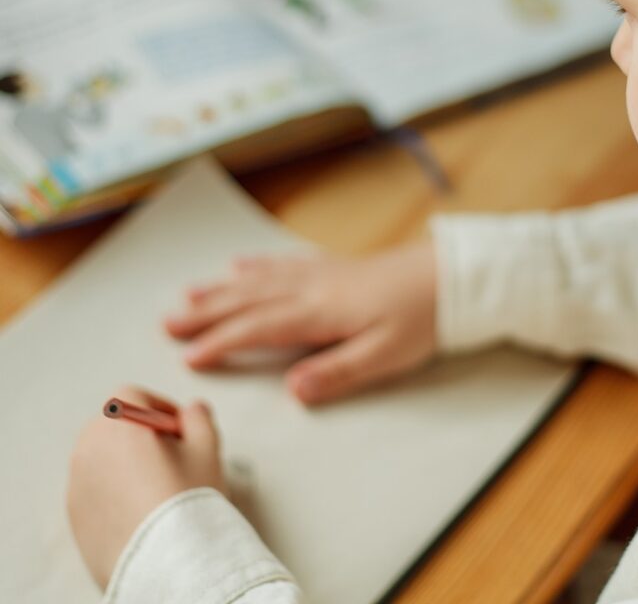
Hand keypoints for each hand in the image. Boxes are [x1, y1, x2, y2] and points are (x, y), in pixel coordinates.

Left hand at [67, 385, 224, 589]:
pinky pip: (95, 492)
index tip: (180, 426)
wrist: (165, 562)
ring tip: (161, 486)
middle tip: (174, 454)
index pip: (132, 397)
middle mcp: (87, 449)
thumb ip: (200, 418)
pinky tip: (145, 511)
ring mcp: (76, 486)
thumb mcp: (207, 446)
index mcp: (116, 423)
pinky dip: (115, 492)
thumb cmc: (186, 498)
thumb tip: (193, 411)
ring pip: (102, 461)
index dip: (160, 407)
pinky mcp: (74, 520)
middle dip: (141, 434)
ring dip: (127, 462)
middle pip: (112, 427)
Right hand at [164, 240, 438, 404]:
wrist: (449, 274)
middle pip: (249, 300)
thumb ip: (338, 373)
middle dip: (207, 313)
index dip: (222, 343)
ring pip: (259, 280)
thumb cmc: (421, 318)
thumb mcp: (386, 355)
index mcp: (321, 313)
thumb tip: (291, 392)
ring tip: (188, 293)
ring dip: (222, 288)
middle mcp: (312, 288)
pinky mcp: (333, 267)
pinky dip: (257, 266)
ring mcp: (321, 274)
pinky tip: (240, 264)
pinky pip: (283, 264)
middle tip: (167, 323)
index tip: (187, 359)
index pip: (260, 329)